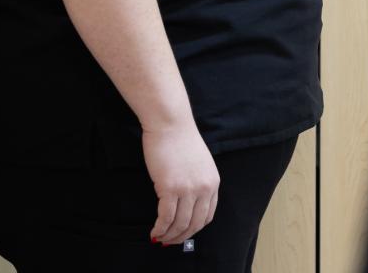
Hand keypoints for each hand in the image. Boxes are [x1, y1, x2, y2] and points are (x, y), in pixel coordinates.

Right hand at [143, 120, 219, 246]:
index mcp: (213, 182)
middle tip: (169, 242)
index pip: (208, 215)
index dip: (194, 229)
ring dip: (169, 236)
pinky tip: (154, 231)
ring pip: (180, 223)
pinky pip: (166, 217)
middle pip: (195, 223)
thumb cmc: (181, 141)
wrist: (171, 124)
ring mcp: (188, 189)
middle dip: (181, 237)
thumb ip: (197, 183)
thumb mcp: (200, 164)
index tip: (183, 234)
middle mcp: (204, 188)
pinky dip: (160, 228)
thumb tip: (186, 204)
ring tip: (159, 238)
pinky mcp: (170, 188)